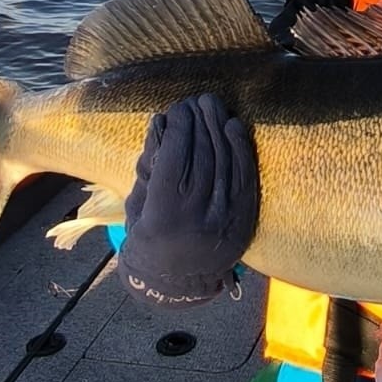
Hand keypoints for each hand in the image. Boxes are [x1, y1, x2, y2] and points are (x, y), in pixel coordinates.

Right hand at [119, 96, 258, 301]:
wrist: (179, 281)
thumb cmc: (149, 236)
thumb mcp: (138, 204)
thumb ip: (148, 165)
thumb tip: (160, 122)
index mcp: (163, 215)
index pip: (173, 159)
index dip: (176, 129)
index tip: (176, 109)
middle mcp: (197, 217)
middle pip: (201, 156)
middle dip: (198, 122)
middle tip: (195, 101)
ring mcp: (224, 218)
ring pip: (224, 162)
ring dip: (218, 127)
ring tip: (212, 105)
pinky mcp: (243, 218)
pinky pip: (244, 175)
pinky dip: (240, 148)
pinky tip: (233, 126)